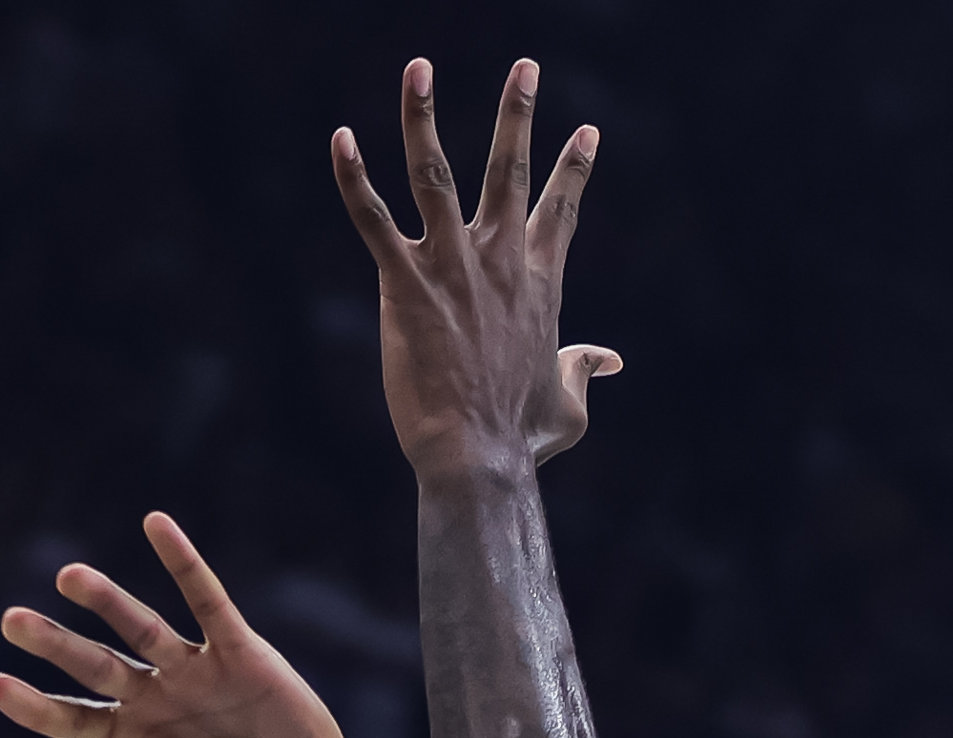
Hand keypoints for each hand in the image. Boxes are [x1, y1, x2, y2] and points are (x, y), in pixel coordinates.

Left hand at [0, 512, 378, 737]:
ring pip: (141, 628)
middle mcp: (156, 700)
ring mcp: (195, 674)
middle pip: (93, 664)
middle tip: (12, 622)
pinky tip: (155, 525)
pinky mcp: (240, 655)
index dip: (34, 704)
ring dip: (106, 601)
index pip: (69, 716)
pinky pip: (208, 601)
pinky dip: (183, 563)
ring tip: (67, 578)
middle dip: (54, 643)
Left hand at [333, 58, 621, 480]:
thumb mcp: (568, 404)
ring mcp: (451, 267)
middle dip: (518, 111)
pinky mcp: (404, 285)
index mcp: (539, 282)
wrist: (479, 458)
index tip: (587, 131)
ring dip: (422, 115)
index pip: (562, 208)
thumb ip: (585, 370)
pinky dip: (353, 177)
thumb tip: (611, 360)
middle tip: (525, 65)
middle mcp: (499, 261)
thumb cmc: (522, 439)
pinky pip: (372, 219)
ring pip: (435, 173)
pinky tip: (340, 137)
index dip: (576, 166)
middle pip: (510, 169)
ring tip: (419, 68)